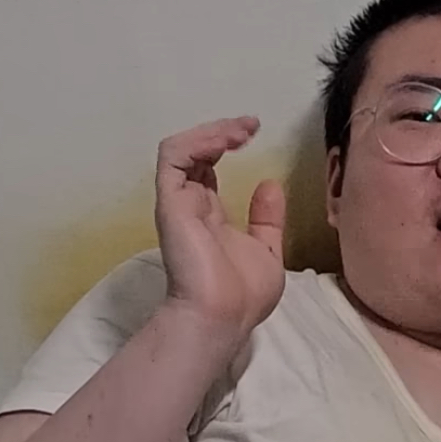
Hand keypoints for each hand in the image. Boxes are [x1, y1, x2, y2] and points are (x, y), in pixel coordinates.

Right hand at [152, 116, 286, 337]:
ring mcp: (179, 202)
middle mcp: (191, 205)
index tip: (253, 133)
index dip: (225, 145)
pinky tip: (227, 140)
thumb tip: (269, 183)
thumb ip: (266, 219)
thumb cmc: (243, 296)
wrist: (224, 317)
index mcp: (210, 216)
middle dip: (221, 131)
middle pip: (194, 154)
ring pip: (180, 149)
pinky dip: (198, 141)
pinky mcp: (171, 202)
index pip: (206, 169)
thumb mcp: (267, 252)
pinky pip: (173, 157)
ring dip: (211, 132)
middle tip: (250, 124)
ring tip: (241, 128)